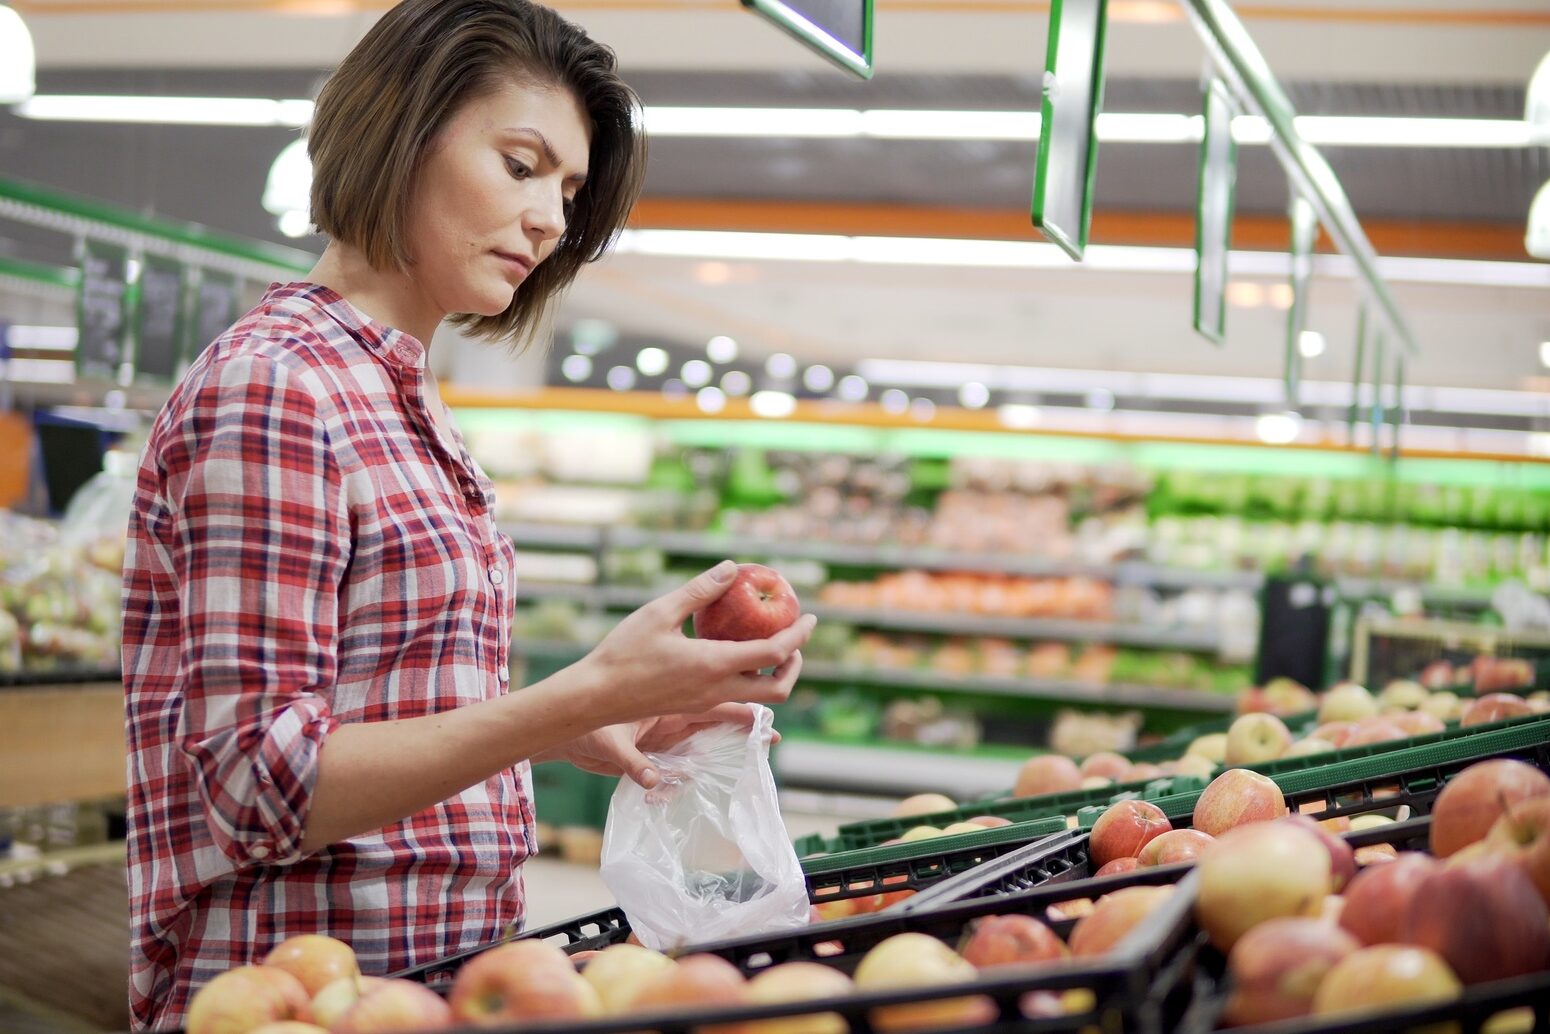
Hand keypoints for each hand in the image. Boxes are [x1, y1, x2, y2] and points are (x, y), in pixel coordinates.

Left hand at [543, 702, 782, 787]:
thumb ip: (631, 763)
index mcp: (669, 706)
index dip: (744, 710)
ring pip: (704, 734)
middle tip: (773, 736)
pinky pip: (682, 755)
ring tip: (753, 749)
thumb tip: (652, 782)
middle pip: (717, 717)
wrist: (564, 733)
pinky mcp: (650, 749)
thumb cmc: (585, 731)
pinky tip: (708, 773)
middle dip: (746, 724)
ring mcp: (661, 733)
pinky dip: (696, 763)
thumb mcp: (610, 745)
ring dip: (726, 739)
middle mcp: (669, 718)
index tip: (769, 712)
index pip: (715, 703)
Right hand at [577, 560, 815, 725]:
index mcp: (714, 665)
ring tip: (768, 643)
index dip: (799, 636)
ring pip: (758, 699)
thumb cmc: (623, 652)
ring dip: (773, 675)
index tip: (811, 617)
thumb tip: (732, 568)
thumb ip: (699, 591)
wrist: (594, 697)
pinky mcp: (694, 707)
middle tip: (793, 638)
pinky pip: (735, 697)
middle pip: (777, 691)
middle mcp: (717, 690)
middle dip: (795, 665)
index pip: (775, 653)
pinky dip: (749, 678)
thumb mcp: (660, 612)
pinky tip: (733, 652)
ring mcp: (706, 703)